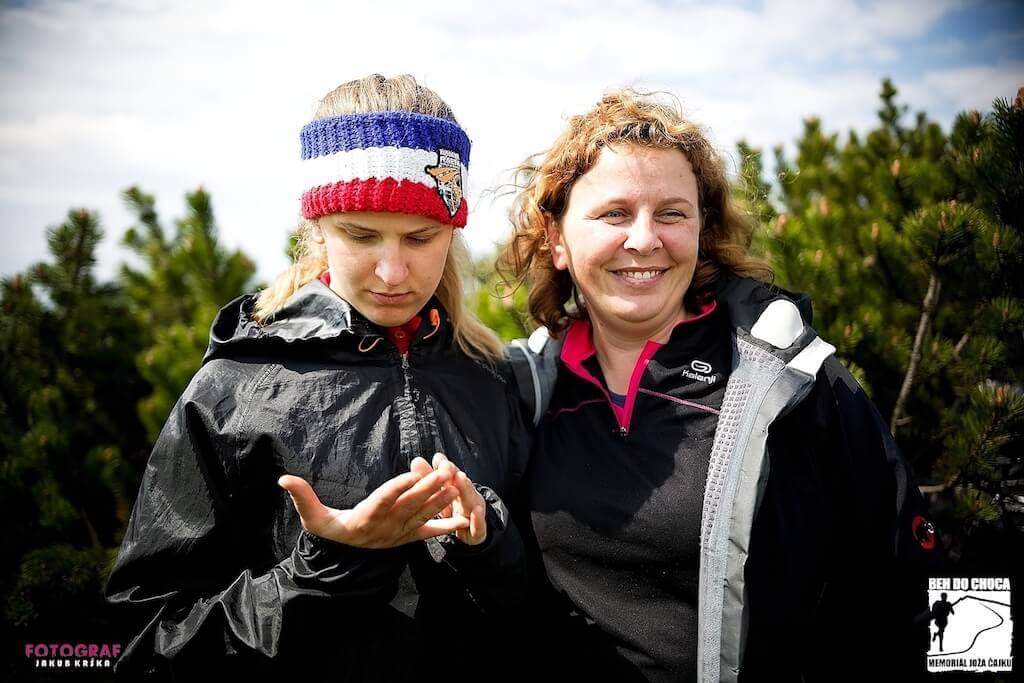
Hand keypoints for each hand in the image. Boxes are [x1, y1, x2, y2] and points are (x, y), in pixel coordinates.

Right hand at [277, 458, 468, 548]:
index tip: (411, 473)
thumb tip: (283, 479)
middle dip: (429, 487)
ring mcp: (400, 532)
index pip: (383, 499)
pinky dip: (447, 525)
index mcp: (366, 516)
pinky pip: (430, 532)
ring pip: (423, 513)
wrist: (345, 554)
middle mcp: (386, 525)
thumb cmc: (330, 529)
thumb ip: (302, 496)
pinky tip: (464, 518)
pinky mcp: (409, 537)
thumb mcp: (313, 516)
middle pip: (410, 504)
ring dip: (441, 498)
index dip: (397, 487)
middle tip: (445, 470)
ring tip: (456, 482)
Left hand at [414, 453, 486, 545]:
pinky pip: (479, 526)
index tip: (437, 458)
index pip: (450, 475)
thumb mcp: (439, 498)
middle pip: (461, 483)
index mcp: (456, 489)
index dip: (444, 466)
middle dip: (453, 472)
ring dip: (466, 488)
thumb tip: (416, 461)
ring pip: (472, 499)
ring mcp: (475, 512)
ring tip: (461, 478)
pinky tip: (475, 512)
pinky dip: (478, 519)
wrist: (469, 537)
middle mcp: (467, 497)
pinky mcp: (478, 530)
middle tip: (445, 465)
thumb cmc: (453, 512)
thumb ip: (430, 481)